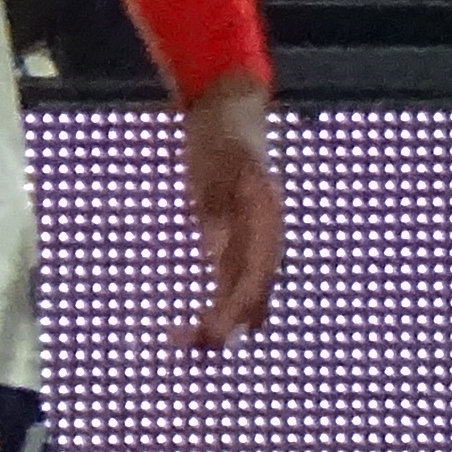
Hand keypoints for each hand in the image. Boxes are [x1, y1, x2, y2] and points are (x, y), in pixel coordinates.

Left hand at [177, 76, 280, 352]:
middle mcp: (263, 232)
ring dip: (219, 320)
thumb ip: (218, 196)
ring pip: (241, 291)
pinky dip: (213, 304)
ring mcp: (249, 236)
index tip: (221, 327)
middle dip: (227, 320)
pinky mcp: (231, 236)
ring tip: (186, 344)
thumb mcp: (219, 159)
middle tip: (194, 345)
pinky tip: (194, 327)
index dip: (241, 302)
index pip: (259, 270)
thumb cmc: (222, 131)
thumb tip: (216, 244)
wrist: (226, 107)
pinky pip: (226, 280)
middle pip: (253, 288)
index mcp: (265, 215)